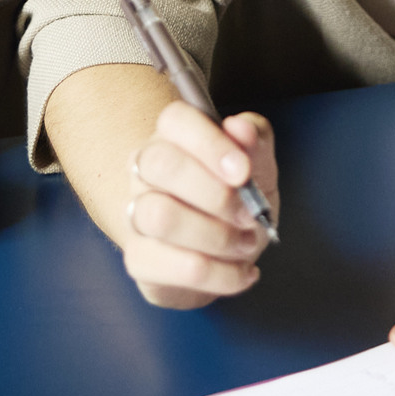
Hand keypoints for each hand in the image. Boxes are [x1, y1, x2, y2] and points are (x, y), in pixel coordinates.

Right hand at [119, 102, 279, 308]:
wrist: (224, 252)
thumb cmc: (238, 199)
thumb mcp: (258, 165)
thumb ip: (254, 139)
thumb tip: (241, 128)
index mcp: (173, 136)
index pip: (175, 120)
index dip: (210, 143)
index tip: (243, 172)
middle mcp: (145, 170)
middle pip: (160, 164)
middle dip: (215, 194)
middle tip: (250, 214)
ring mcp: (136, 214)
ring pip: (159, 216)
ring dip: (217, 237)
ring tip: (246, 244)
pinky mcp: (139, 260)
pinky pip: (173, 267)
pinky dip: (220, 275)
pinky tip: (241, 273)